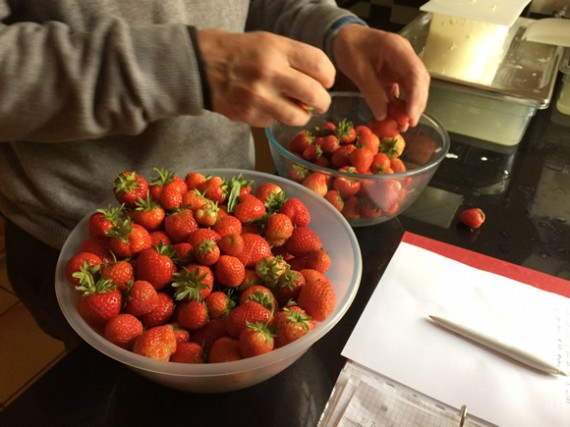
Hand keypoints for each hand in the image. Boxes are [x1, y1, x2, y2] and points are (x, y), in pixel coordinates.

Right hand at [198, 29, 335, 127]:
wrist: (201, 65)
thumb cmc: (240, 52)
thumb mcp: (269, 42)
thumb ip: (296, 60)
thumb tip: (320, 83)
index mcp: (278, 49)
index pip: (320, 66)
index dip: (328, 77)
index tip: (325, 81)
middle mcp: (270, 73)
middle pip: (315, 94)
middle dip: (323, 102)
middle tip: (320, 102)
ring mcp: (259, 97)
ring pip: (298, 117)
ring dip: (302, 116)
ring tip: (297, 109)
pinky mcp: (249, 116)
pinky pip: (274, 122)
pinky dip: (274, 116)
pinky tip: (265, 106)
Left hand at [332, 24, 429, 126]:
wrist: (344, 37)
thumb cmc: (349, 47)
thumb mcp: (357, 70)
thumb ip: (371, 92)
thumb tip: (382, 116)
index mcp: (397, 49)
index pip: (415, 73)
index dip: (416, 96)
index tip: (411, 115)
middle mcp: (405, 56)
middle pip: (419, 82)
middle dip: (416, 104)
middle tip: (409, 124)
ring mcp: (402, 65)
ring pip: (414, 87)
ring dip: (410, 106)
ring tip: (403, 124)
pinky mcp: (396, 73)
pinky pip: (403, 90)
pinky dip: (401, 104)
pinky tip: (396, 117)